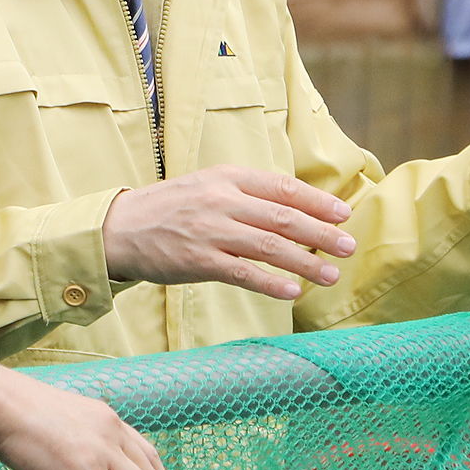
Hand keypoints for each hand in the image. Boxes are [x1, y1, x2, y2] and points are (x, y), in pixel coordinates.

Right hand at [101, 166, 356, 301]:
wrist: (120, 227)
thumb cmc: (171, 208)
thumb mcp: (209, 186)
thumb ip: (247, 193)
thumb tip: (296, 208)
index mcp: (228, 177)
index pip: (282, 187)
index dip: (316, 201)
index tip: (344, 214)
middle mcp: (222, 201)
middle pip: (283, 217)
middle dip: (321, 233)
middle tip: (349, 246)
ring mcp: (210, 231)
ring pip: (269, 246)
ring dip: (305, 262)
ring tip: (331, 275)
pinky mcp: (198, 261)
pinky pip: (243, 273)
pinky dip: (271, 283)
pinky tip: (292, 292)